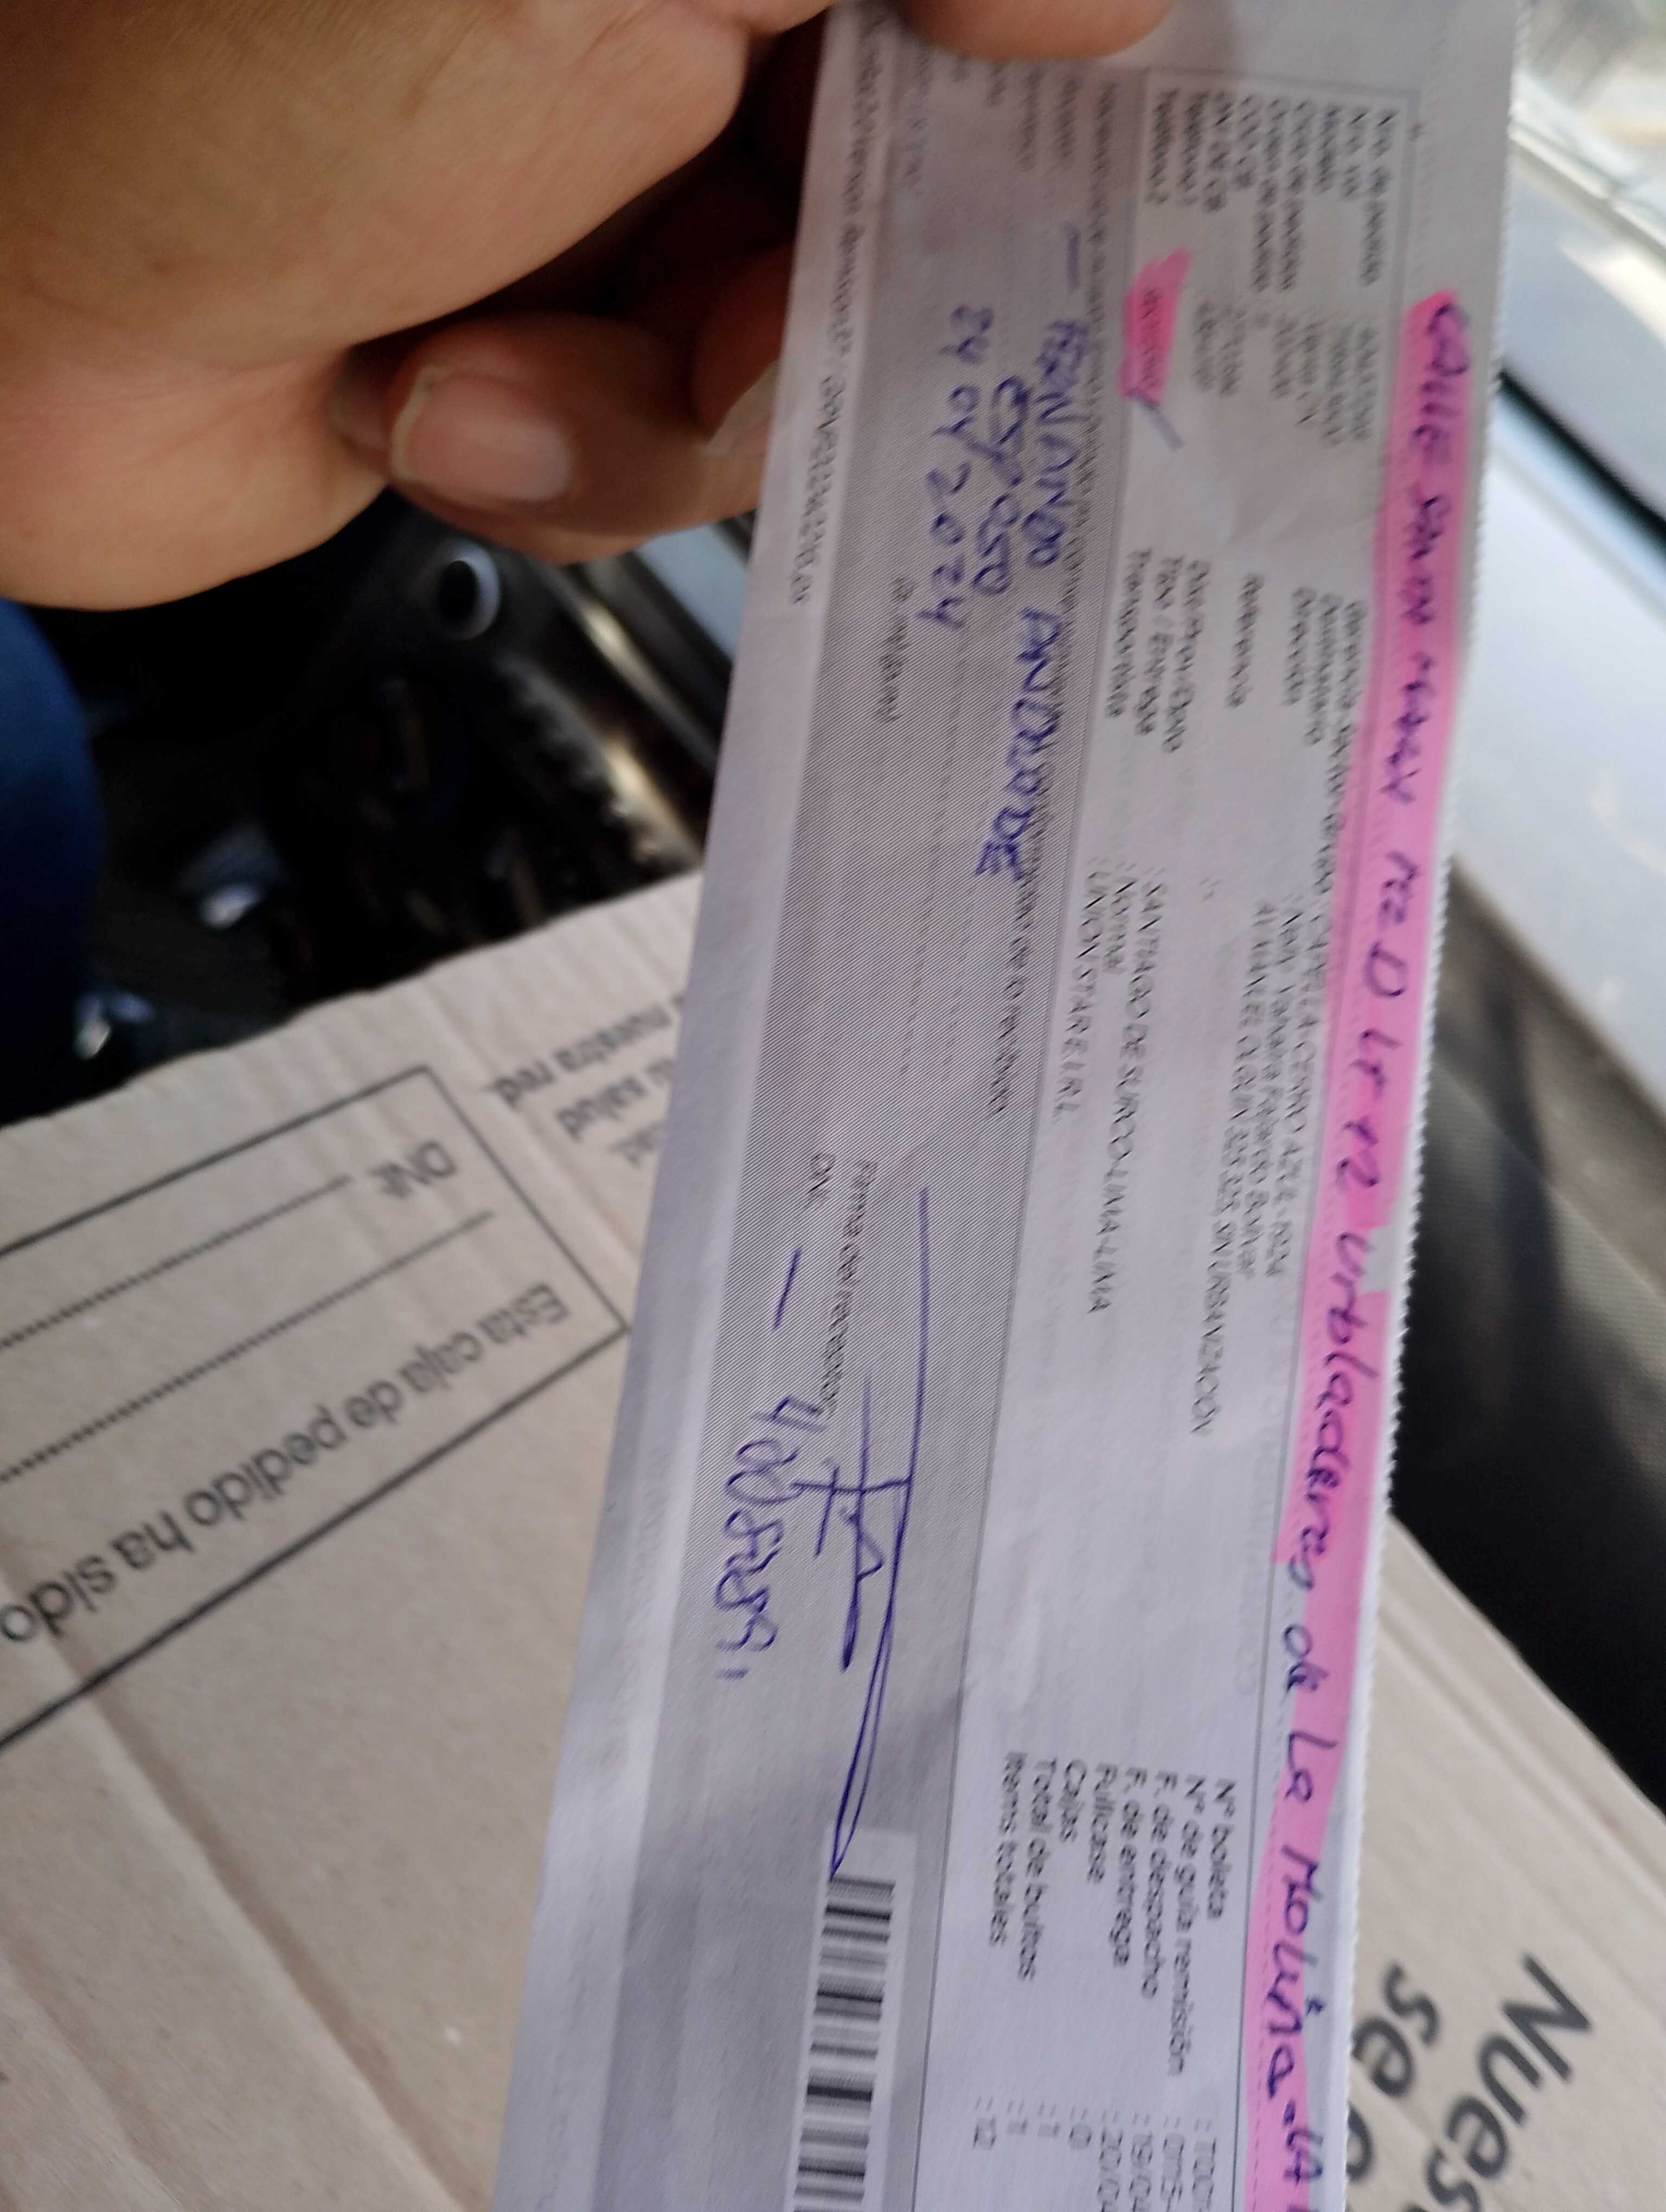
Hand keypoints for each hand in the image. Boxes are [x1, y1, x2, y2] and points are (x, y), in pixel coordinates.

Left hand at [0, 0, 1167, 607]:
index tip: (1053, 152)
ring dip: (674, 393)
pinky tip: (446, 392)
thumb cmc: (227, 65)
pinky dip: (589, 457)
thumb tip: (1109, 1)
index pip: (971, 1)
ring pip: (814, 328)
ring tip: (499, 353)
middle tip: (751, 297)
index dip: (1034, 72)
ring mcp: (614, 159)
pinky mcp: (565, 320)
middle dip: (839, 271)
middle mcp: (674, 7)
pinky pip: (697, 442)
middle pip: (926, 154)